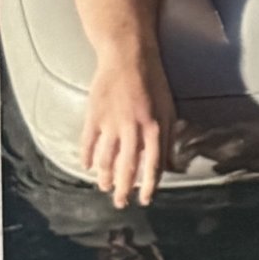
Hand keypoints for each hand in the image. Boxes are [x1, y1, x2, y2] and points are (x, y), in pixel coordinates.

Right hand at [81, 56, 175, 209]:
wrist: (128, 56)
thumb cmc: (153, 81)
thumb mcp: (169, 107)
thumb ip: (168, 136)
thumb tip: (171, 163)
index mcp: (155, 127)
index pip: (153, 165)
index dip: (149, 186)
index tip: (146, 200)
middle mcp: (133, 129)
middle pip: (126, 168)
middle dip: (123, 190)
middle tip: (120, 203)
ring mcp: (111, 123)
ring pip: (105, 161)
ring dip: (105, 177)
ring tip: (104, 187)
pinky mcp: (93, 117)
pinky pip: (88, 145)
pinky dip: (88, 158)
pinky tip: (89, 166)